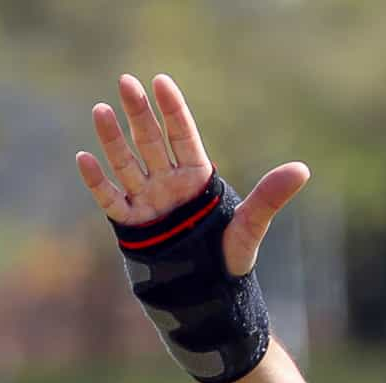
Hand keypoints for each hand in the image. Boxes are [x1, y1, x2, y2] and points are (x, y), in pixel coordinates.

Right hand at [76, 74, 309, 277]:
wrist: (209, 300)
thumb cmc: (232, 261)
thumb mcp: (250, 228)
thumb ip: (270, 197)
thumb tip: (303, 170)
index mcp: (198, 179)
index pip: (183, 136)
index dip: (172, 110)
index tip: (161, 81)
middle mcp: (170, 185)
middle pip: (150, 141)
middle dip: (138, 112)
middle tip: (126, 81)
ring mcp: (149, 203)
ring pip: (127, 164)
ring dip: (113, 139)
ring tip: (100, 110)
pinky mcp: (132, 225)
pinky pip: (110, 200)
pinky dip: (96, 181)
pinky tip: (83, 158)